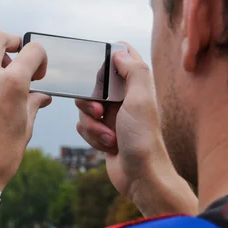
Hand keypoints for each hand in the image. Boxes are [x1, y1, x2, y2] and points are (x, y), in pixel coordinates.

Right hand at [75, 43, 196, 215]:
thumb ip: (133, 71)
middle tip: (99, 112)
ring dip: (91, 124)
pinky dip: (91, 136)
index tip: (100, 71)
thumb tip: (119, 51)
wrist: (141, 176)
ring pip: (84, 108)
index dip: (107, 57)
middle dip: (89, 101)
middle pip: (92, 84)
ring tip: (108, 137)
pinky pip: (83, 126)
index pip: (121, 56)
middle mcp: (123, 98)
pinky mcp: (102, 132)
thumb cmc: (143, 139)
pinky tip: (107, 146)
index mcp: (135, 85)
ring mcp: (112, 116)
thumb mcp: (140, 99)